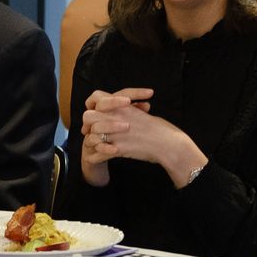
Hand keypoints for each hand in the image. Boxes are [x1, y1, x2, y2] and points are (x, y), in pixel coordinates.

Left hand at [81, 87, 207, 186]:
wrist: (168, 144)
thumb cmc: (160, 129)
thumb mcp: (142, 113)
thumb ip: (128, 111)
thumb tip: (124, 110)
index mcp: (122, 106)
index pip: (96, 98)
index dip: (93, 106)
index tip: (96, 113)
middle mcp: (116, 117)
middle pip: (89, 117)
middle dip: (88, 125)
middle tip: (90, 131)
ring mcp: (116, 134)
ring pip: (90, 136)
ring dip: (90, 142)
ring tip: (93, 146)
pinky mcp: (118, 149)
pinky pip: (98, 154)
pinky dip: (95, 157)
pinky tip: (95, 158)